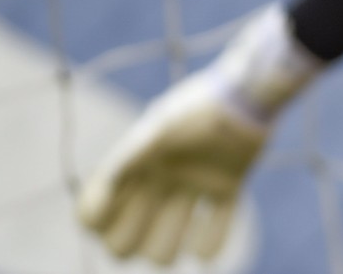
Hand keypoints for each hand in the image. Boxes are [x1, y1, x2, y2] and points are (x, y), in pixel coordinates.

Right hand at [76, 5, 320, 264]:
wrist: (248, 94)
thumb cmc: (198, 108)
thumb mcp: (158, 129)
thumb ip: (130, 158)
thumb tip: (102, 192)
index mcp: (135, 166)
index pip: (94, 210)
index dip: (95, 218)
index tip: (104, 215)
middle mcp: (159, 181)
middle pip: (124, 241)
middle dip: (128, 244)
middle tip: (148, 226)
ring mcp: (192, 187)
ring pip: (165, 247)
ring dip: (168, 248)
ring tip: (181, 233)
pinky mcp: (226, 188)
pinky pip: (215, 234)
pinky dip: (210, 245)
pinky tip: (207, 244)